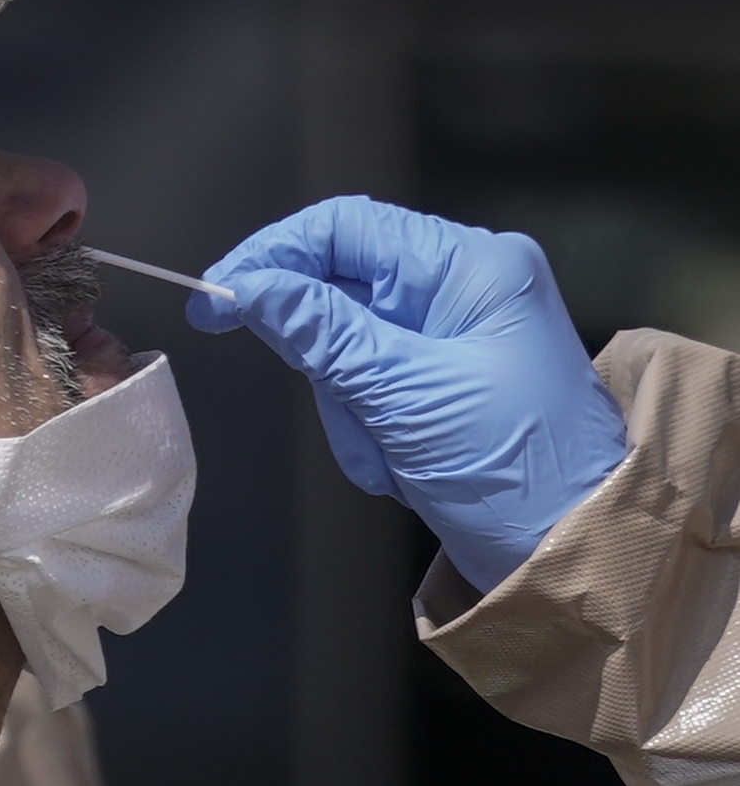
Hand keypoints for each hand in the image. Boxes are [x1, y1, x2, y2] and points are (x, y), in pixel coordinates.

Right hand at [186, 196, 626, 592]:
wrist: (571, 558)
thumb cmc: (510, 467)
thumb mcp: (403, 395)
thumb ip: (319, 333)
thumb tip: (242, 286)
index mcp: (470, 267)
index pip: (346, 227)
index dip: (272, 255)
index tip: (214, 299)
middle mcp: (461, 286)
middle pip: (338, 288)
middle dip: (326, 359)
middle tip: (347, 411)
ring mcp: (450, 335)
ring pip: (342, 345)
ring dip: (348, 407)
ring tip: (388, 454)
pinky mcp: (436, 381)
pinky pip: (364, 385)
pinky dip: (365, 428)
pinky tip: (398, 462)